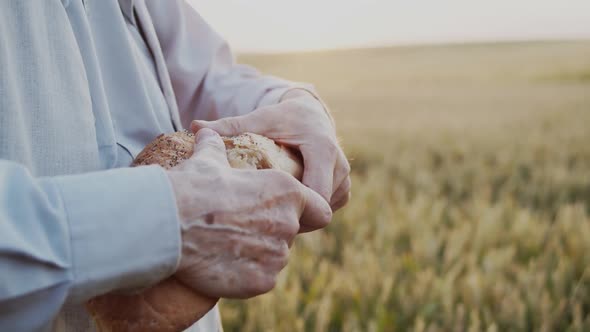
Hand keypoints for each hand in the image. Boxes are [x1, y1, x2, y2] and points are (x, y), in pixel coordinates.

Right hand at [167, 128, 331, 297]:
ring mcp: (277, 254)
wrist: (170, 223)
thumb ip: (214, 147)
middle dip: (273, 232)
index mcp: (286, 190)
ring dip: (260, 254)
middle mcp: (288, 222)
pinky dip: (247, 275)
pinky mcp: (263, 280)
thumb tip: (204, 131)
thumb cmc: (192, 187)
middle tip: (241, 228)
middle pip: (291, 233)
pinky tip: (224, 265)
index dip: (307, 213)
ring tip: (228, 246)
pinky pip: (261, 278)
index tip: (284, 214)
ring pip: (276, 257)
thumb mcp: (206, 161)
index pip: (319, 209)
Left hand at [191, 90, 350, 231]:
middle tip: (265, 221)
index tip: (268, 215)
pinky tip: (288, 211)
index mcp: (322, 150)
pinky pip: (329, 209)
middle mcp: (339, 166)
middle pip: (321, 207)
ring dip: (304, 216)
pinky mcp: (344, 188)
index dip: (295, 210)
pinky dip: (311, 213)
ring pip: (326, 211)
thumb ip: (231, 125)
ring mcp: (344, 179)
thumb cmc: (282, 117)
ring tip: (274, 217)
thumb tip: (195, 126)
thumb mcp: (260, 119)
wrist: (310, 114)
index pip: (316, 194)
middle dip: (296, 216)